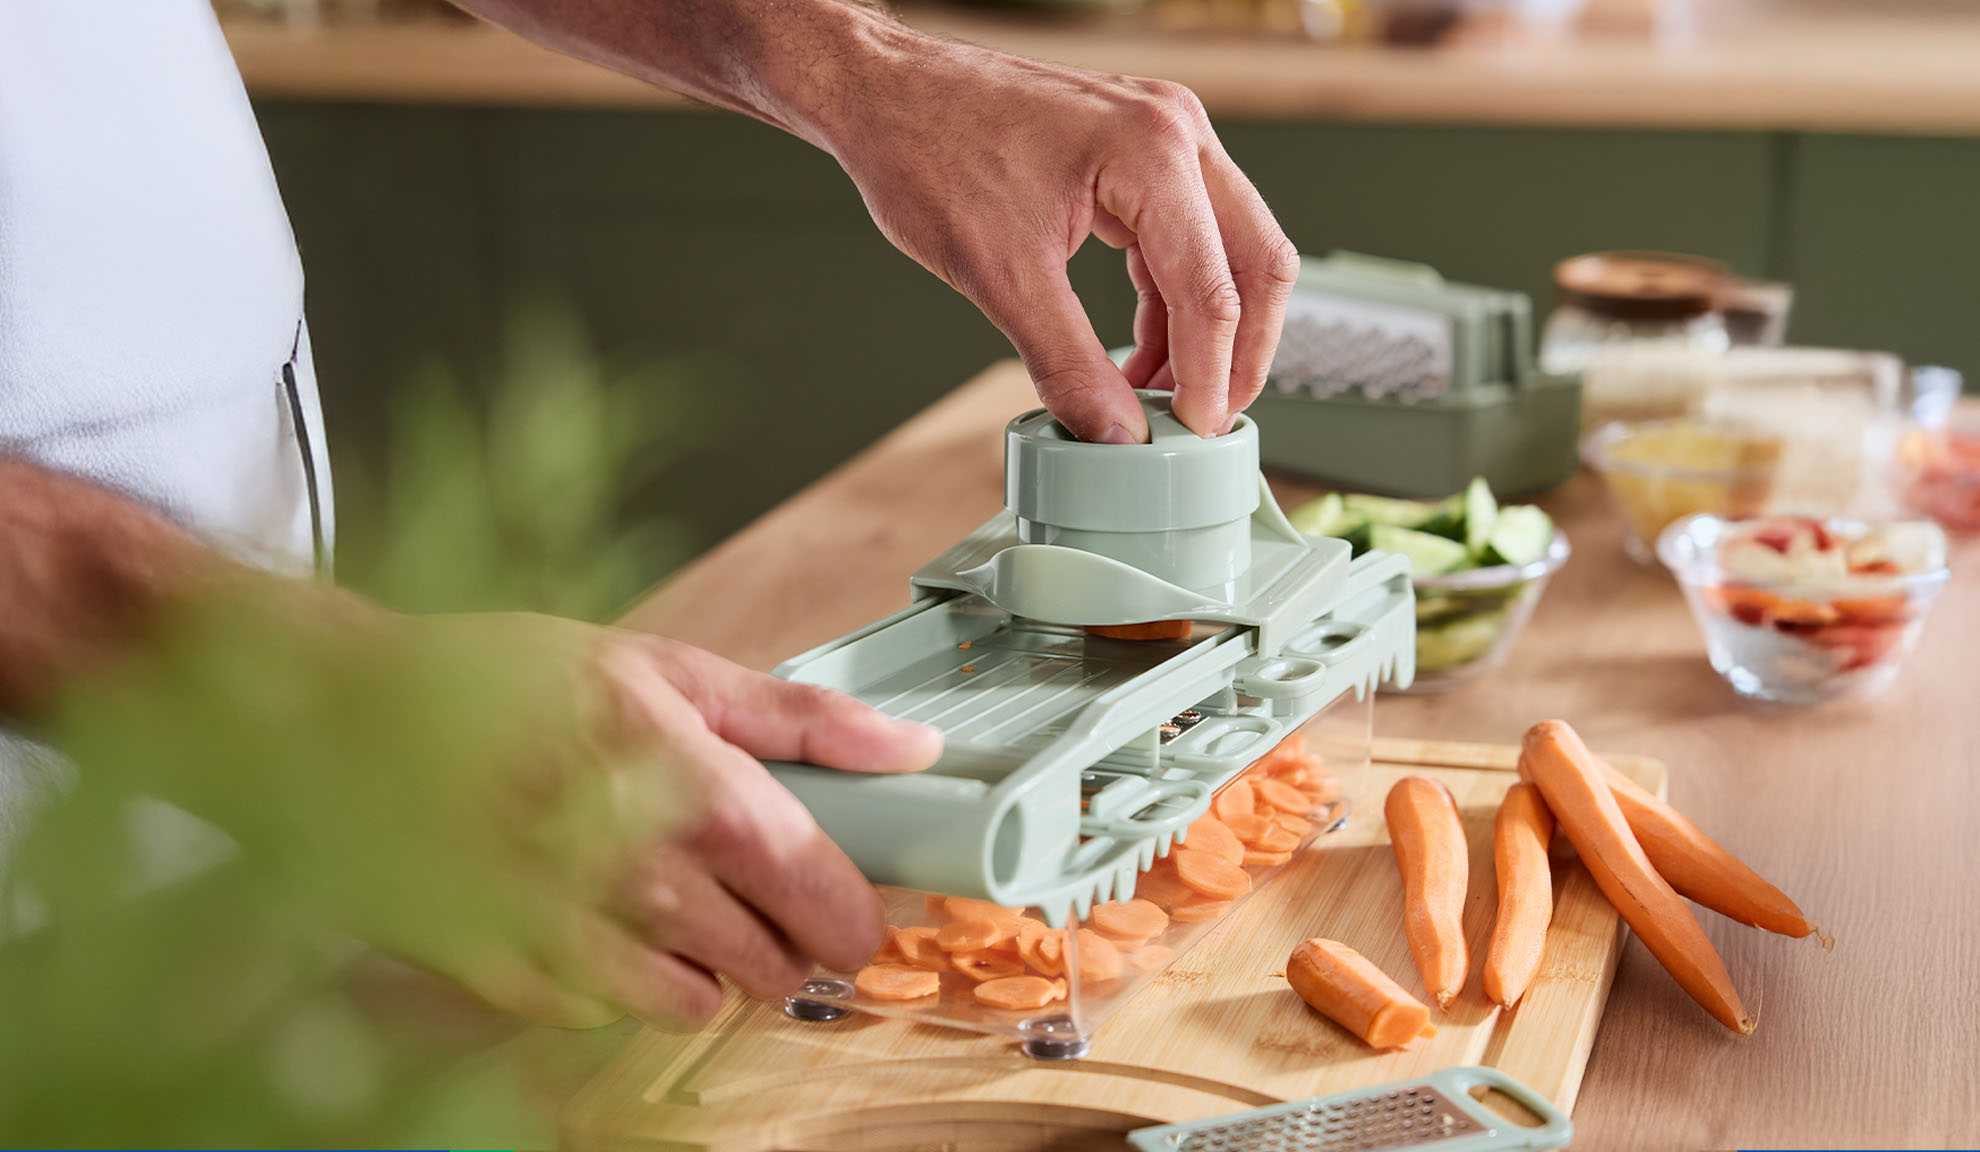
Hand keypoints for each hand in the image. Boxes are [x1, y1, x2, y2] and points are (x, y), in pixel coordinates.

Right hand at [65, 596, 942, 1031]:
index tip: (851, 912)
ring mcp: (566, 935)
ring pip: (695, 1003)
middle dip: (782, 940)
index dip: (851, 914)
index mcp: (689, 786)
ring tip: (673, 903)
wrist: (338, 717)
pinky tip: (596, 919)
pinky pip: (603, 1015)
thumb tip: (910, 746)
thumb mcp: (664, 667)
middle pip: (771, 964)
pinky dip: (618, 981)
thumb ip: (800, 717)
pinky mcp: (504, 976)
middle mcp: (635, 874)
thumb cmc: (498, 678)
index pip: (819, 892)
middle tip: (755, 895)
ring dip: (708, 968)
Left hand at [821, 32, 1299, 441]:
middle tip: (1205, 418)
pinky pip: (1186, 238)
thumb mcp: (999, 276)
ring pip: (1229, 251)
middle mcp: (1175, 132)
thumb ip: (1067, 362)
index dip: (1210, 376)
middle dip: (1239, 352)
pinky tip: (1140, 352)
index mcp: (1151, 152)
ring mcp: (1163, 136)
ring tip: (1162, 396)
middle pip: (1256, 262)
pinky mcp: (1140, 153)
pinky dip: (1172, 301)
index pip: (1213, 289)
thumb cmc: (927, 151)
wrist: (885, 95)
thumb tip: (1116, 434)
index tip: (1195, 433)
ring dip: (1206, 330)